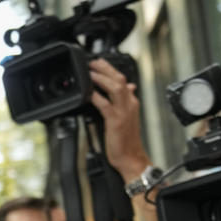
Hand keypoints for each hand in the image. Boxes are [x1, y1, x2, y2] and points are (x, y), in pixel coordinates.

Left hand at [89, 58, 150, 179]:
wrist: (131, 158)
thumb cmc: (125, 141)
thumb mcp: (126, 117)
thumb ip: (124, 102)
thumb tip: (127, 88)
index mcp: (131, 102)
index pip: (123, 80)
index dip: (110, 70)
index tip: (99, 64)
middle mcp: (130, 104)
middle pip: (120, 79)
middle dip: (106, 68)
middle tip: (93, 62)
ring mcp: (124, 112)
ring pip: (115, 88)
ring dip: (102, 78)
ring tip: (91, 73)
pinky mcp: (116, 122)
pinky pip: (106, 105)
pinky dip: (97, 97)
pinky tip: (89, 93)